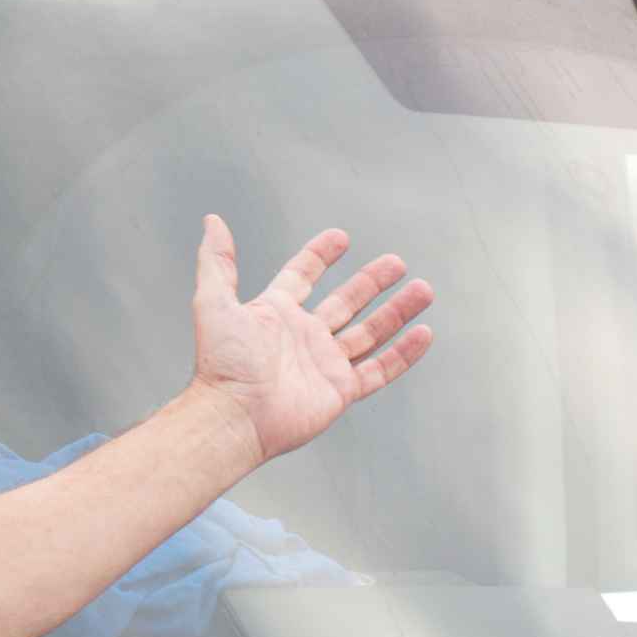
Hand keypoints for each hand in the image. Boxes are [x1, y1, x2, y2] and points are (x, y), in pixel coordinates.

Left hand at [184, 217, 433, 467]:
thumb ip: (217, 261)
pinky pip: (379, 370)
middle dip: (372, 282)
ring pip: (370, 333)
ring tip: (424, 290)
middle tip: (397, 263)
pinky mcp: (340, 391)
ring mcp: (325, 364)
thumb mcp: (214, 302)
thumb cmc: (222, 363)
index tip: (341, 238)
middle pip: (346, 302)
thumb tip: (212, 221)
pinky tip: (424, 334)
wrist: (235, 416)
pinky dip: (403, 354)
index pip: (302, 276)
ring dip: (397, 312)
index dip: (320, 256)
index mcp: (277, 313)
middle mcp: (304, 336)